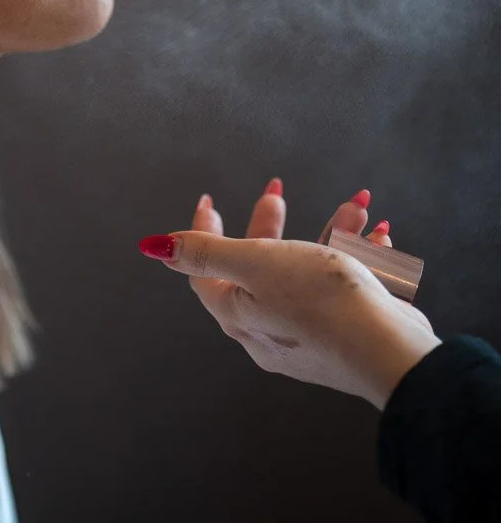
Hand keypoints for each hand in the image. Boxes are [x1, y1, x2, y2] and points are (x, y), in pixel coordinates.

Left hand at [138, 183, 440, 409]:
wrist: (390, 351)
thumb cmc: (320, 303)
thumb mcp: (256, 263)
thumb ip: (207, 251)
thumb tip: (152, 247)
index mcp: (239, 314)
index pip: (204, 270)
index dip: (203, 230)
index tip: (210, 200)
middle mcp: (270, 327)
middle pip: (258, 264)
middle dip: (269, 223)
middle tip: (276, 191)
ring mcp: (309, 332)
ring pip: (312, 268)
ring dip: (333, 232)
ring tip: (358, 207)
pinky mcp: (347, 331)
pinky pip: (346, 284)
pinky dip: (360, 256)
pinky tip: (381, 236)